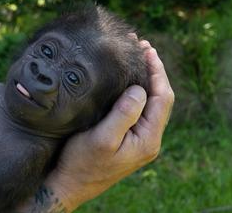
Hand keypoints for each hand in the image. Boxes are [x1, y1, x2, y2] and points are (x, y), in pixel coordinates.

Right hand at [42, 41, 173, 210]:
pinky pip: (139, 109)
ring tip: (136, 55)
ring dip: (145, 78)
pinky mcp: (128, 138)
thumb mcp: (102, 138)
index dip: (157, 71)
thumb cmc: (81, 163)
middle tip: (142, 45)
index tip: (147, 49)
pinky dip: (136, 89)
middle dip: (153, 70)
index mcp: (148, 139)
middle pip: (160, 98)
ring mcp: (139, 139)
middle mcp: (148, 139)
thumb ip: (124, 113)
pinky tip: (125, 79)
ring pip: (150, 103)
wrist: (69, 185)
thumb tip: (140, 88)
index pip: (162, 98)